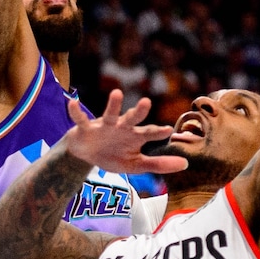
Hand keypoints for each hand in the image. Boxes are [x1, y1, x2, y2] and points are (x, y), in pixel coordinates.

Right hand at [66, 89, 187, 174]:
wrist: (86, 155)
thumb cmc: (113, 155)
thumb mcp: (136, 165)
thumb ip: (158, 165)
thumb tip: (186, 165)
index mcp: (134, 137)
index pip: (149, 133)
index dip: (157, 132)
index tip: (168, 130)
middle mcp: (121, 128)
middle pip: (132, 118)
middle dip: (139, 111)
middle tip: (147, 102)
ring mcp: (103, 126)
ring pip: (110, 114)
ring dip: (113, 105)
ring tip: (117, 93)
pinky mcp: (86, 128)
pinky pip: (81, 119)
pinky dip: (76, 112)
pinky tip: (73, 104)